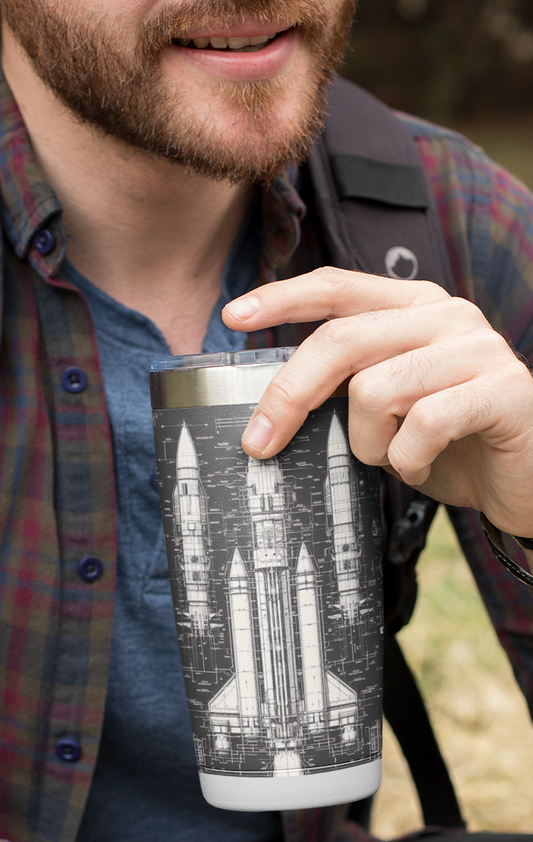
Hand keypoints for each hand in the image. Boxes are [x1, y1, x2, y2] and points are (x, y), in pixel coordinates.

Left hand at [222, 267, 532, 537]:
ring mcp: (478, 349)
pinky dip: (408, 461)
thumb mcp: (391, 403)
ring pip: (376, 390)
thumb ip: (350, 383)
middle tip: (259, 441)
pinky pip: (424, 426)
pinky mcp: (503, 391)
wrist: (526, 476)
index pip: (339, 286)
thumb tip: (274, 401)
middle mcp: (446, 316)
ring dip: (367, 443)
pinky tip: (422, 466)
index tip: (233, 317)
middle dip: (290, 395)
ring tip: (390, 459)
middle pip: (342, 340)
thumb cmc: (449, 440)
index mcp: (414, 306)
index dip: (282, 298)